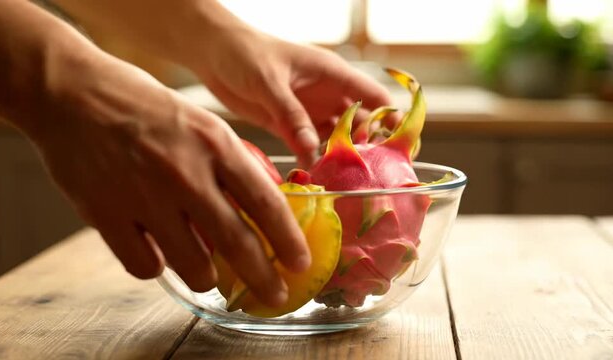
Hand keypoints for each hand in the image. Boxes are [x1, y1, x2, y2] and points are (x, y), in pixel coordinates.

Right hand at [30, 48, 310, 306]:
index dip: (288, 240)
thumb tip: (255, 208)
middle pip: (237, 244)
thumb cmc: (143, 106)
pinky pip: (145, 266)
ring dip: (207, 277)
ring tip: (207, 273)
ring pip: (194, 266)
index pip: (265, 203)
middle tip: (275, 294)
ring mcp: (145, 196)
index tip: (299, 262)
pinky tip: (157, 254)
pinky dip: (156, 267)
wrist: (72, 93)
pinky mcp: (106, 215)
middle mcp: (185, 173)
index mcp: (215, 144)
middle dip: (264, 278)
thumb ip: (228, 163)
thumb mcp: (200, 122)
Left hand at [190, 29, 394, 166]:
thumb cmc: (245, 53)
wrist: (213, 54)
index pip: (373, 96)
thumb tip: (312, 147)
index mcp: (332, 74)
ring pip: (337, 138)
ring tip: (346, 181)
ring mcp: (310, 112)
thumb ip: (290, 113)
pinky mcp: (290, 127)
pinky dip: (315, 161)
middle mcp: (327, 95)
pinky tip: (317, 177)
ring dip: (341, 157)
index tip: (398, 146)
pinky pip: (310, 147)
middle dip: (368, 146)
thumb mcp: (269, 80)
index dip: (390, 119)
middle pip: (361, 123)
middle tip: (370, 174)